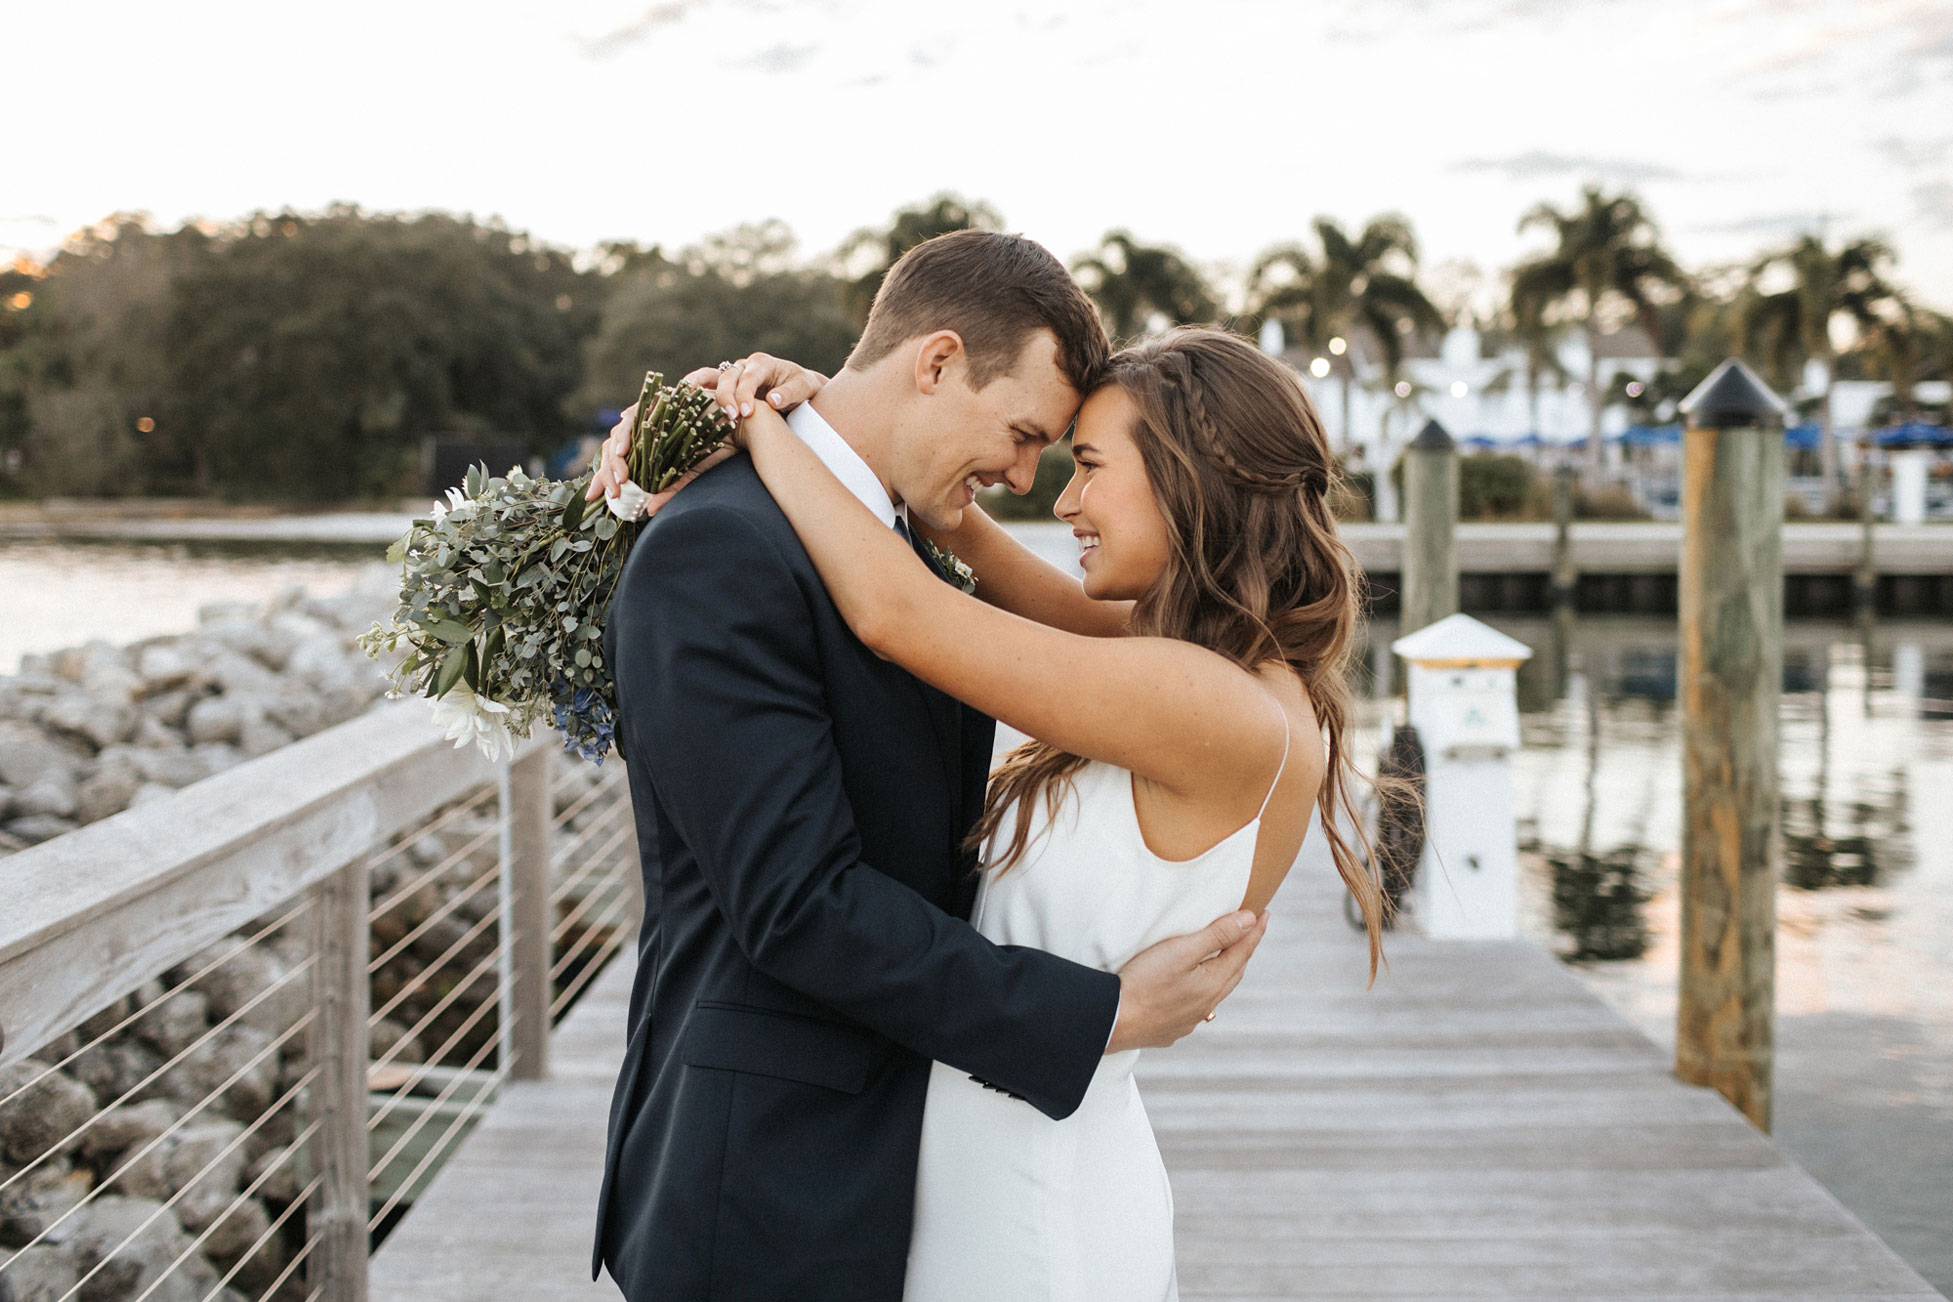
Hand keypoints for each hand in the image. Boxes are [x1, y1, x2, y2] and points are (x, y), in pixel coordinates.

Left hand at [583, 404, 735, 517]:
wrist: (740, 424)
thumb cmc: (716, 446)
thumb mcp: (690, 474)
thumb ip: (670, 490)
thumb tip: (649, 511)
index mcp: (646, 445)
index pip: (615, 460)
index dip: (601, 476)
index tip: (593, 498)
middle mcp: (644, 428)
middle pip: (612, 446)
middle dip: (606, 471)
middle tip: (611, 493)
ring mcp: (651, 412)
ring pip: (620, 430)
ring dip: (616, 452)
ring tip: (617, 473)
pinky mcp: (661, 399)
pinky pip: (639, 410)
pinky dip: (629, 426)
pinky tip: (625, 447)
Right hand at [680, 352, 827, 424]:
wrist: (802, 393)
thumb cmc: (805, 391)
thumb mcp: (805, 388)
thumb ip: (790, 393)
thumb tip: (771, 401)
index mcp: (762, 364)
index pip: (749, 377)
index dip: (744, 394)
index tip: (745, 413)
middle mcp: (744, 367)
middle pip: (727, 377)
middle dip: (725, 396)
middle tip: (729, 417)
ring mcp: (732, 376)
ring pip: (709, 378)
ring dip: (699, 391)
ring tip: (687, 404)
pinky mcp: (724, 388)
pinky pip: (704, 388)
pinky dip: (692, 394)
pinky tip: (679, 404)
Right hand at [1105, 909, 1266, 1052]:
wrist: (1113, 1021)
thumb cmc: (1144, 982)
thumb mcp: (1182, 950)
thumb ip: (1217, 935)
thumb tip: (1250, 921)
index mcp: (1213, 984)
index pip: (1242, 951)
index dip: (1254, 931)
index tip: (1264, 913)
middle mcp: (1206, 1005)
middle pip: (1233, 973)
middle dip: (1243, 950)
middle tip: (1249, 932)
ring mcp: (1189, 1020)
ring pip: (1216, 993)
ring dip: (1225, 973)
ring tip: (1226, 959)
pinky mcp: (1171, 1028)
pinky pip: (1196, 1008)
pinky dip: (1203, 993)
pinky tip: (1195, 993)